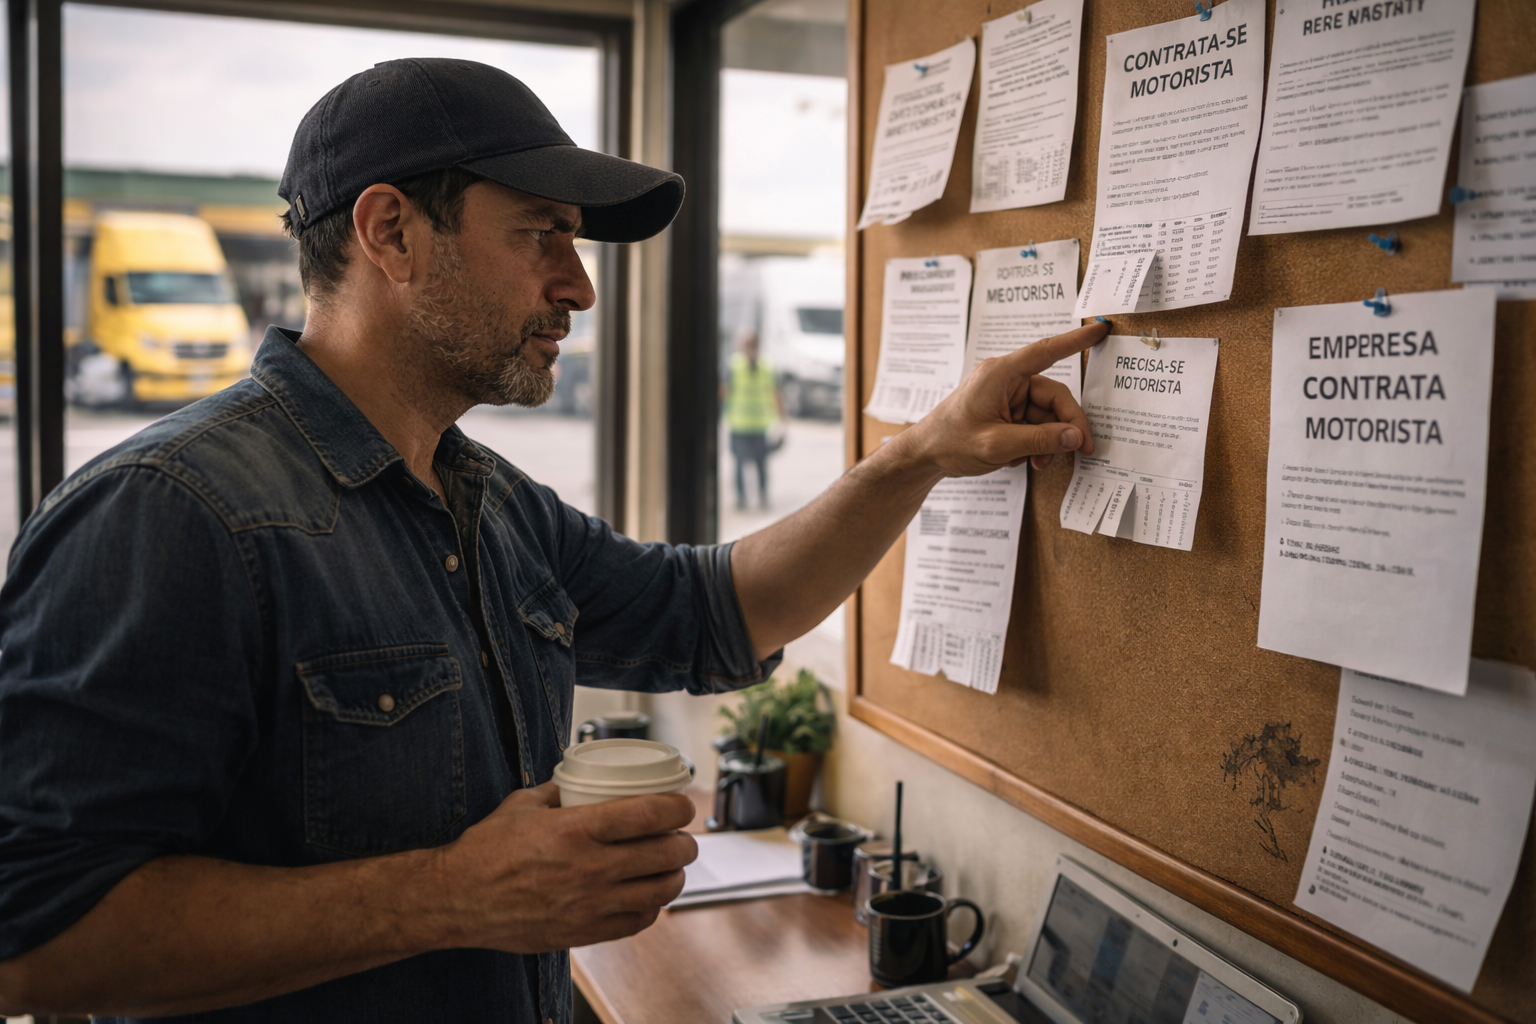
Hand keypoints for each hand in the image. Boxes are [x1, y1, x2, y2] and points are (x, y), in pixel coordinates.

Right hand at [432, 783, 697, 952]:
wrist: (457, 899)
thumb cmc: (486, 850)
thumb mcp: (524, 805)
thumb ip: (560, 790)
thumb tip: (587, 780)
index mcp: (574, 830)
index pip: (648, 815)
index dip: (677, 809)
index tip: (682, 806)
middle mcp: (587, 868)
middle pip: (663, 855)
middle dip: (684, 844)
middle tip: (683, 838)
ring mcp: (587, 904)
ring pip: (657, 892)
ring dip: (674, 877)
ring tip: (672, 868)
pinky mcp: (582, 932)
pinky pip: (635, 923)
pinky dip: (651, 908)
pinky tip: (648, 897)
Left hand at [897, 320, 1106, 475]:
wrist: (924, 455)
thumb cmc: (950, 442)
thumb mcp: (996, 445)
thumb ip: (1039, 440)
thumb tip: (1074, 436)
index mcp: (1000, 374)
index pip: (1046, 351)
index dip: (1076, 340)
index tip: (1101, 329)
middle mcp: (1007, 380)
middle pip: (1054, 397)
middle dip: (1067, 426)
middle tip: (1080, 451)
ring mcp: (1008, 397)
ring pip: (1047, 415)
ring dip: (1049, 441)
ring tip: (1038, 464)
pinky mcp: (1007, 413)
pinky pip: (1035, 425)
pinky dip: (1037, 443)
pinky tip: (1025, 460)